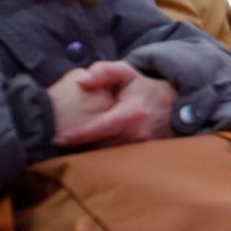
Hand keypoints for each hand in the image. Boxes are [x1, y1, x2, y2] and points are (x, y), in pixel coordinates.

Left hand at [54, 62, 178, 148]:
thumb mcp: (126, 73)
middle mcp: (137, 135)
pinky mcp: (141, 157)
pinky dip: (102, 155)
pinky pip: (116, 159)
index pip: (99, 129)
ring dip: (90, 151)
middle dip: (80, 145)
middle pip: (100, 146)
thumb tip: (82, 82)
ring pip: (107, 155)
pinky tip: (91, 148)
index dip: (76, 136)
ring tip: (73, 146)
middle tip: (58, 141)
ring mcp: (141, 149)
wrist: (174, 105)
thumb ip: (104, 71)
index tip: (56, 139)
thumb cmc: (144, 88)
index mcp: (131, 114)